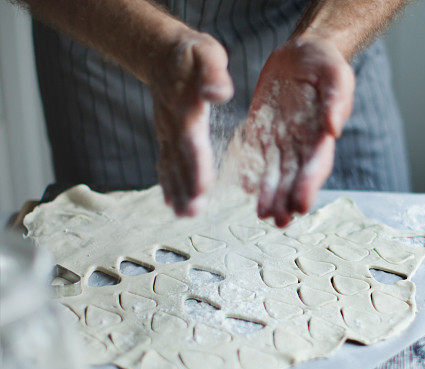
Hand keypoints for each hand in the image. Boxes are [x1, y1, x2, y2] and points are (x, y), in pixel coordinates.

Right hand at [150, 31, 233, 215]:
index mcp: (186, 108)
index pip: (191, 142)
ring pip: (170, 166)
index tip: (202, 189)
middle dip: (186, 188)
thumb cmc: (190, 54)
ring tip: (183, 215)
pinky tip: (173, 203)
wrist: (160, 52)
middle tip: (191, 213)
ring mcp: (167, 132)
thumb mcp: (207, 54)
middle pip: (179, 161)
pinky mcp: (167, 136)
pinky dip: (168, 184)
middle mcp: (173, 125)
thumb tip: (218, 93)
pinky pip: (165, 163)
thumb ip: (213, 74)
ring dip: (177, 192)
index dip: (196, 166)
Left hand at [236, 37, 354, 226]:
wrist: (302, 53)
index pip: (316, 164)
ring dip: (271, 195)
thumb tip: (334, 130)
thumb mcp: (335, 73)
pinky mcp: (263, 130)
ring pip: (276, 173)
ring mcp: (283, 139)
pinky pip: (257, 156)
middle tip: (279, 222)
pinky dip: (253, 173)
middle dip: (287, 200)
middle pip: (295, 177)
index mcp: (321, 132)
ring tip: (263, 215)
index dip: (308, 185)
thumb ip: (337, 100)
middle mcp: (303, 142)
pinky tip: (246, 188)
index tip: (302, 206)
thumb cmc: (324, 62)